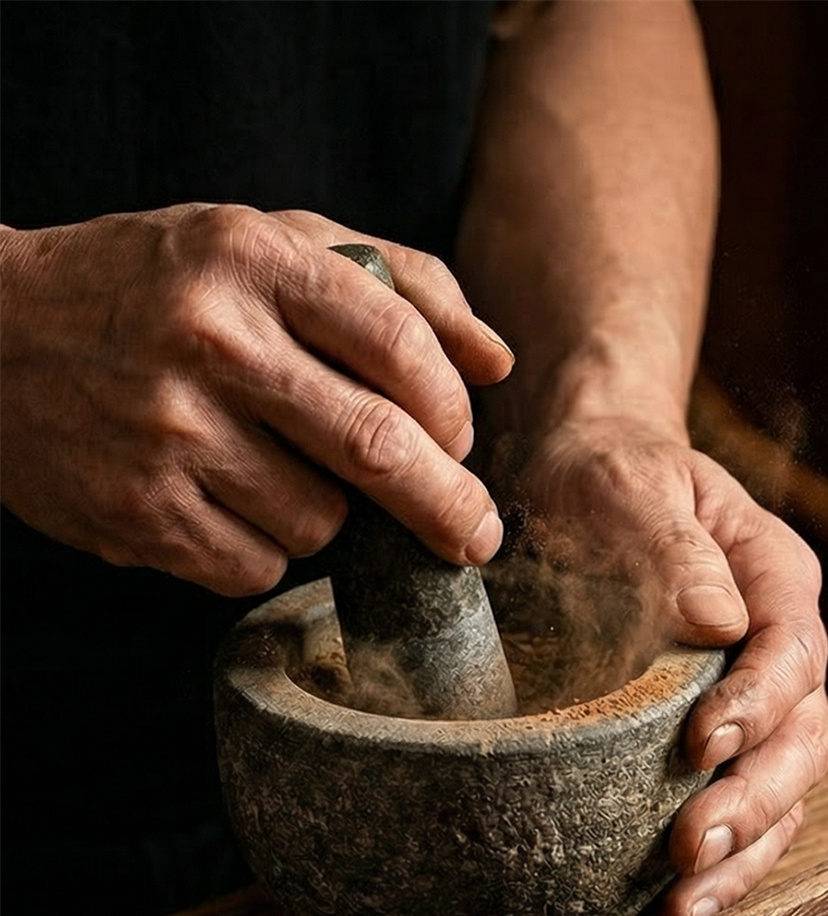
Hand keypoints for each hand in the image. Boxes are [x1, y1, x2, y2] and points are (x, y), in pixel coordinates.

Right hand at [0, 204, 513, 594]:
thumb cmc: (159, 289)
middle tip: (477, 537)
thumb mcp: (265, 245)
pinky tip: (220, 502)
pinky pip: (258, 567)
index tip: (460, 441)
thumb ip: (397, 286)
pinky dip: (263, 551)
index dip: (452, 411)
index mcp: (250, 260)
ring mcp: (167, 433)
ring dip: (328, 518)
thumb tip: (498, 362)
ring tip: (270, 471)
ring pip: (320, 522)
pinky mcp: (137, 512)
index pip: (400, 347)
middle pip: (378, 449)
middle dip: (450, 506)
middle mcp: (209, 342)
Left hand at [504, 415, 827, 915]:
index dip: (758, 705)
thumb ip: (670, 543)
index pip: (794, 650)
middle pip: (804, 740)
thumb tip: (716, 620)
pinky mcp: (723, 748)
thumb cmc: (607, 478)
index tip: (700, 746)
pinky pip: (746, 814)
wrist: (584, 486)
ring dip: (742, 857)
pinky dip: (720, 866)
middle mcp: (783, 648)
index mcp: (775, 576)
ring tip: (679, 910)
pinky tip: (667, 912)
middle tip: (690, 851)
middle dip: (754, 804)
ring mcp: (761, 705)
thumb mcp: (627, 483)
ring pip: (786, 795)